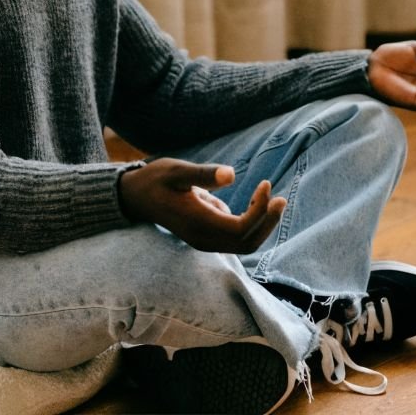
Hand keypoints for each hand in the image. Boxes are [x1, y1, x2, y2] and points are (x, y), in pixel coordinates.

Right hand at [118, 158, 285, 253]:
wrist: (135, 197)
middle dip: (268, 222)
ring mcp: (205, 241)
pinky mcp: (207, 237)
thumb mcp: (176, 171)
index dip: (260, 212)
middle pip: (248, 243)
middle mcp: (203, 239)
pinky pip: (237, 238)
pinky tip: (255, 201)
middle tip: (279, 197)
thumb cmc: (156, 180)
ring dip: (262, 224)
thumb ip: (203, 174)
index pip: (241, 229)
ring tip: (271, 198)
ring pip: (244, 244)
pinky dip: (252, 223)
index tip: (266, 185)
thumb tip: (232, 174)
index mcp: (198, 223)